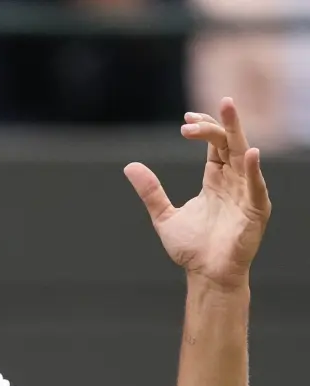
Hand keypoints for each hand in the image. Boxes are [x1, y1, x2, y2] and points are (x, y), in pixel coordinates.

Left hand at [124, 97, 271, 290]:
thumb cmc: (191, 248)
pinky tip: (248, 153)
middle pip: (229, 144)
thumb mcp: (164, 215)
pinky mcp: (255, 211)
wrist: (205, 275)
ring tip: (228, 111)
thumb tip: (130, 166)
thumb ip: (150, 191)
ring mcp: (246, 195)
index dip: (204, 130)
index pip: (214, 146)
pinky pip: (256, 186)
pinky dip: (253, 170)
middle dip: (219, 124)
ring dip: (235, 133)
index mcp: (215, 181)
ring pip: (243, 156)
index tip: (186, 120)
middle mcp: (233, 182)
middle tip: (204, 110)